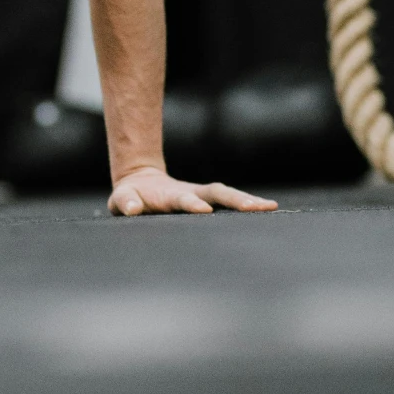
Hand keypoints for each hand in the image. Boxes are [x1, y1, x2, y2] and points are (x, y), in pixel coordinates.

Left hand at [109, 166, 276, 217]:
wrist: (141, 182)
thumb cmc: (131, 195)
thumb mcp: (122, 198)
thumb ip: (126, 202)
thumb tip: (134, 208)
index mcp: (170, 195)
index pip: (184, 198)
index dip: (191, 203)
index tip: (203, 209)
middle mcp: (192, 192)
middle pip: (216, 193)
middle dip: (235, 199)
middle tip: (256, 207)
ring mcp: (202, 196)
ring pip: (228, 196)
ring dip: (248, 201)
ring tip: (271, 207)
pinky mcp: (208, 202)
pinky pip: (230, 204)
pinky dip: (248, 206)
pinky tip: (269, 211)